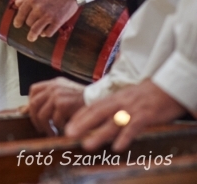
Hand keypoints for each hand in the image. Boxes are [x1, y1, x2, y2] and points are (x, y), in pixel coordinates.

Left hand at [13, 0, 78, 41]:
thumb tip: (17, 3)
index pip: (21, 13)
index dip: (18, 20)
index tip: (17, 25)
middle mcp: (38, 8)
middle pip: (28, 22)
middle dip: (28, 24)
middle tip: (30, 25)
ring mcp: (48, 16)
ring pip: (36, 30)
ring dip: (33, 35)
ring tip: (31, 38)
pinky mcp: (58, 21)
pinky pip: (48, 32)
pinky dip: (45, 34)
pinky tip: (45, 33)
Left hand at [28, 77, 85, 135]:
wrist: (100, 101)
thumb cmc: (84, 100)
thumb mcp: (65, 94)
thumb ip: (48, 99)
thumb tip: (25, 110)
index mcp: (54, 83)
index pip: (34, 90)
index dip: (30, 103)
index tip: (32, 113)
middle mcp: (54, 87)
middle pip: (34, 103)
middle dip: (35, 118)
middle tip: (40, 127)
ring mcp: (57, 95)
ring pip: (42, 115)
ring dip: (45, 127)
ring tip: (51, 132)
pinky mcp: (63, 105)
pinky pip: (54, 121)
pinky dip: (58, 127)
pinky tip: (64, 129)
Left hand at [65, 79, 187, 150]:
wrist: (168, 87)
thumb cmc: (145, 95)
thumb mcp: (125, 98)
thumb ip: (111, 107)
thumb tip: (97, 119)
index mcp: (113, 98)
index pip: (92, 106)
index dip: (78, 116)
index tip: (66, 126)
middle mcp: (119, 102)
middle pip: (97, 113)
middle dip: (81, 124)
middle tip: (68, 134)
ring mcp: (132, 109)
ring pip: (112, 122)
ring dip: (99, 134)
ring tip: (87, 146)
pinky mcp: (146, 115)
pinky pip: (133, 127)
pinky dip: (125, 136)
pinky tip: (117, 147)